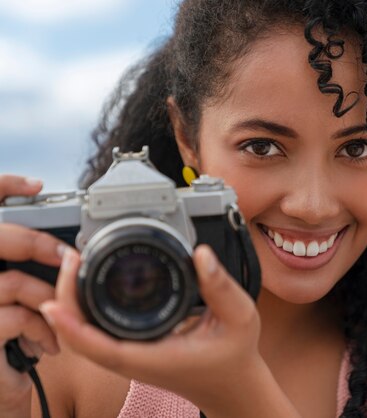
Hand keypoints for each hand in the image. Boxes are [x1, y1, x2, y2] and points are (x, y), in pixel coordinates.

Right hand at [0, 175, 63, 415]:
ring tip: (57, 316)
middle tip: (65, 256)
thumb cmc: (11, 338)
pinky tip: (46, 344)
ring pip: (11, 282)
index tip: (36, 184)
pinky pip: (16, 317)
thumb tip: (65, 250)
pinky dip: (41, 329)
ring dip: (46, 299)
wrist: (0, 388)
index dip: (3, 187)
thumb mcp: (18, 298)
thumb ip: (26, 269)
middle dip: (34, 243)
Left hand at [41, 245, 291, 416]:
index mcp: (155, 357)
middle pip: (80, 339)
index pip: (99, 347)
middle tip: (72, 260)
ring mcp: (130, 358)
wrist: (233, 385)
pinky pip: (96, 335)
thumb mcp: (240, 317)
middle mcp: (135, 360)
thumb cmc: (235, 356)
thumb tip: (201, 255)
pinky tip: (89, 285)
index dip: (71, 324)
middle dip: (65, 300)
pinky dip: (83, 312)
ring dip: (71, 305)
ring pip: (84, 338)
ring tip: (76, 266)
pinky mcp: (132, 351)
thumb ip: (221, 286)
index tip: (56, 297)